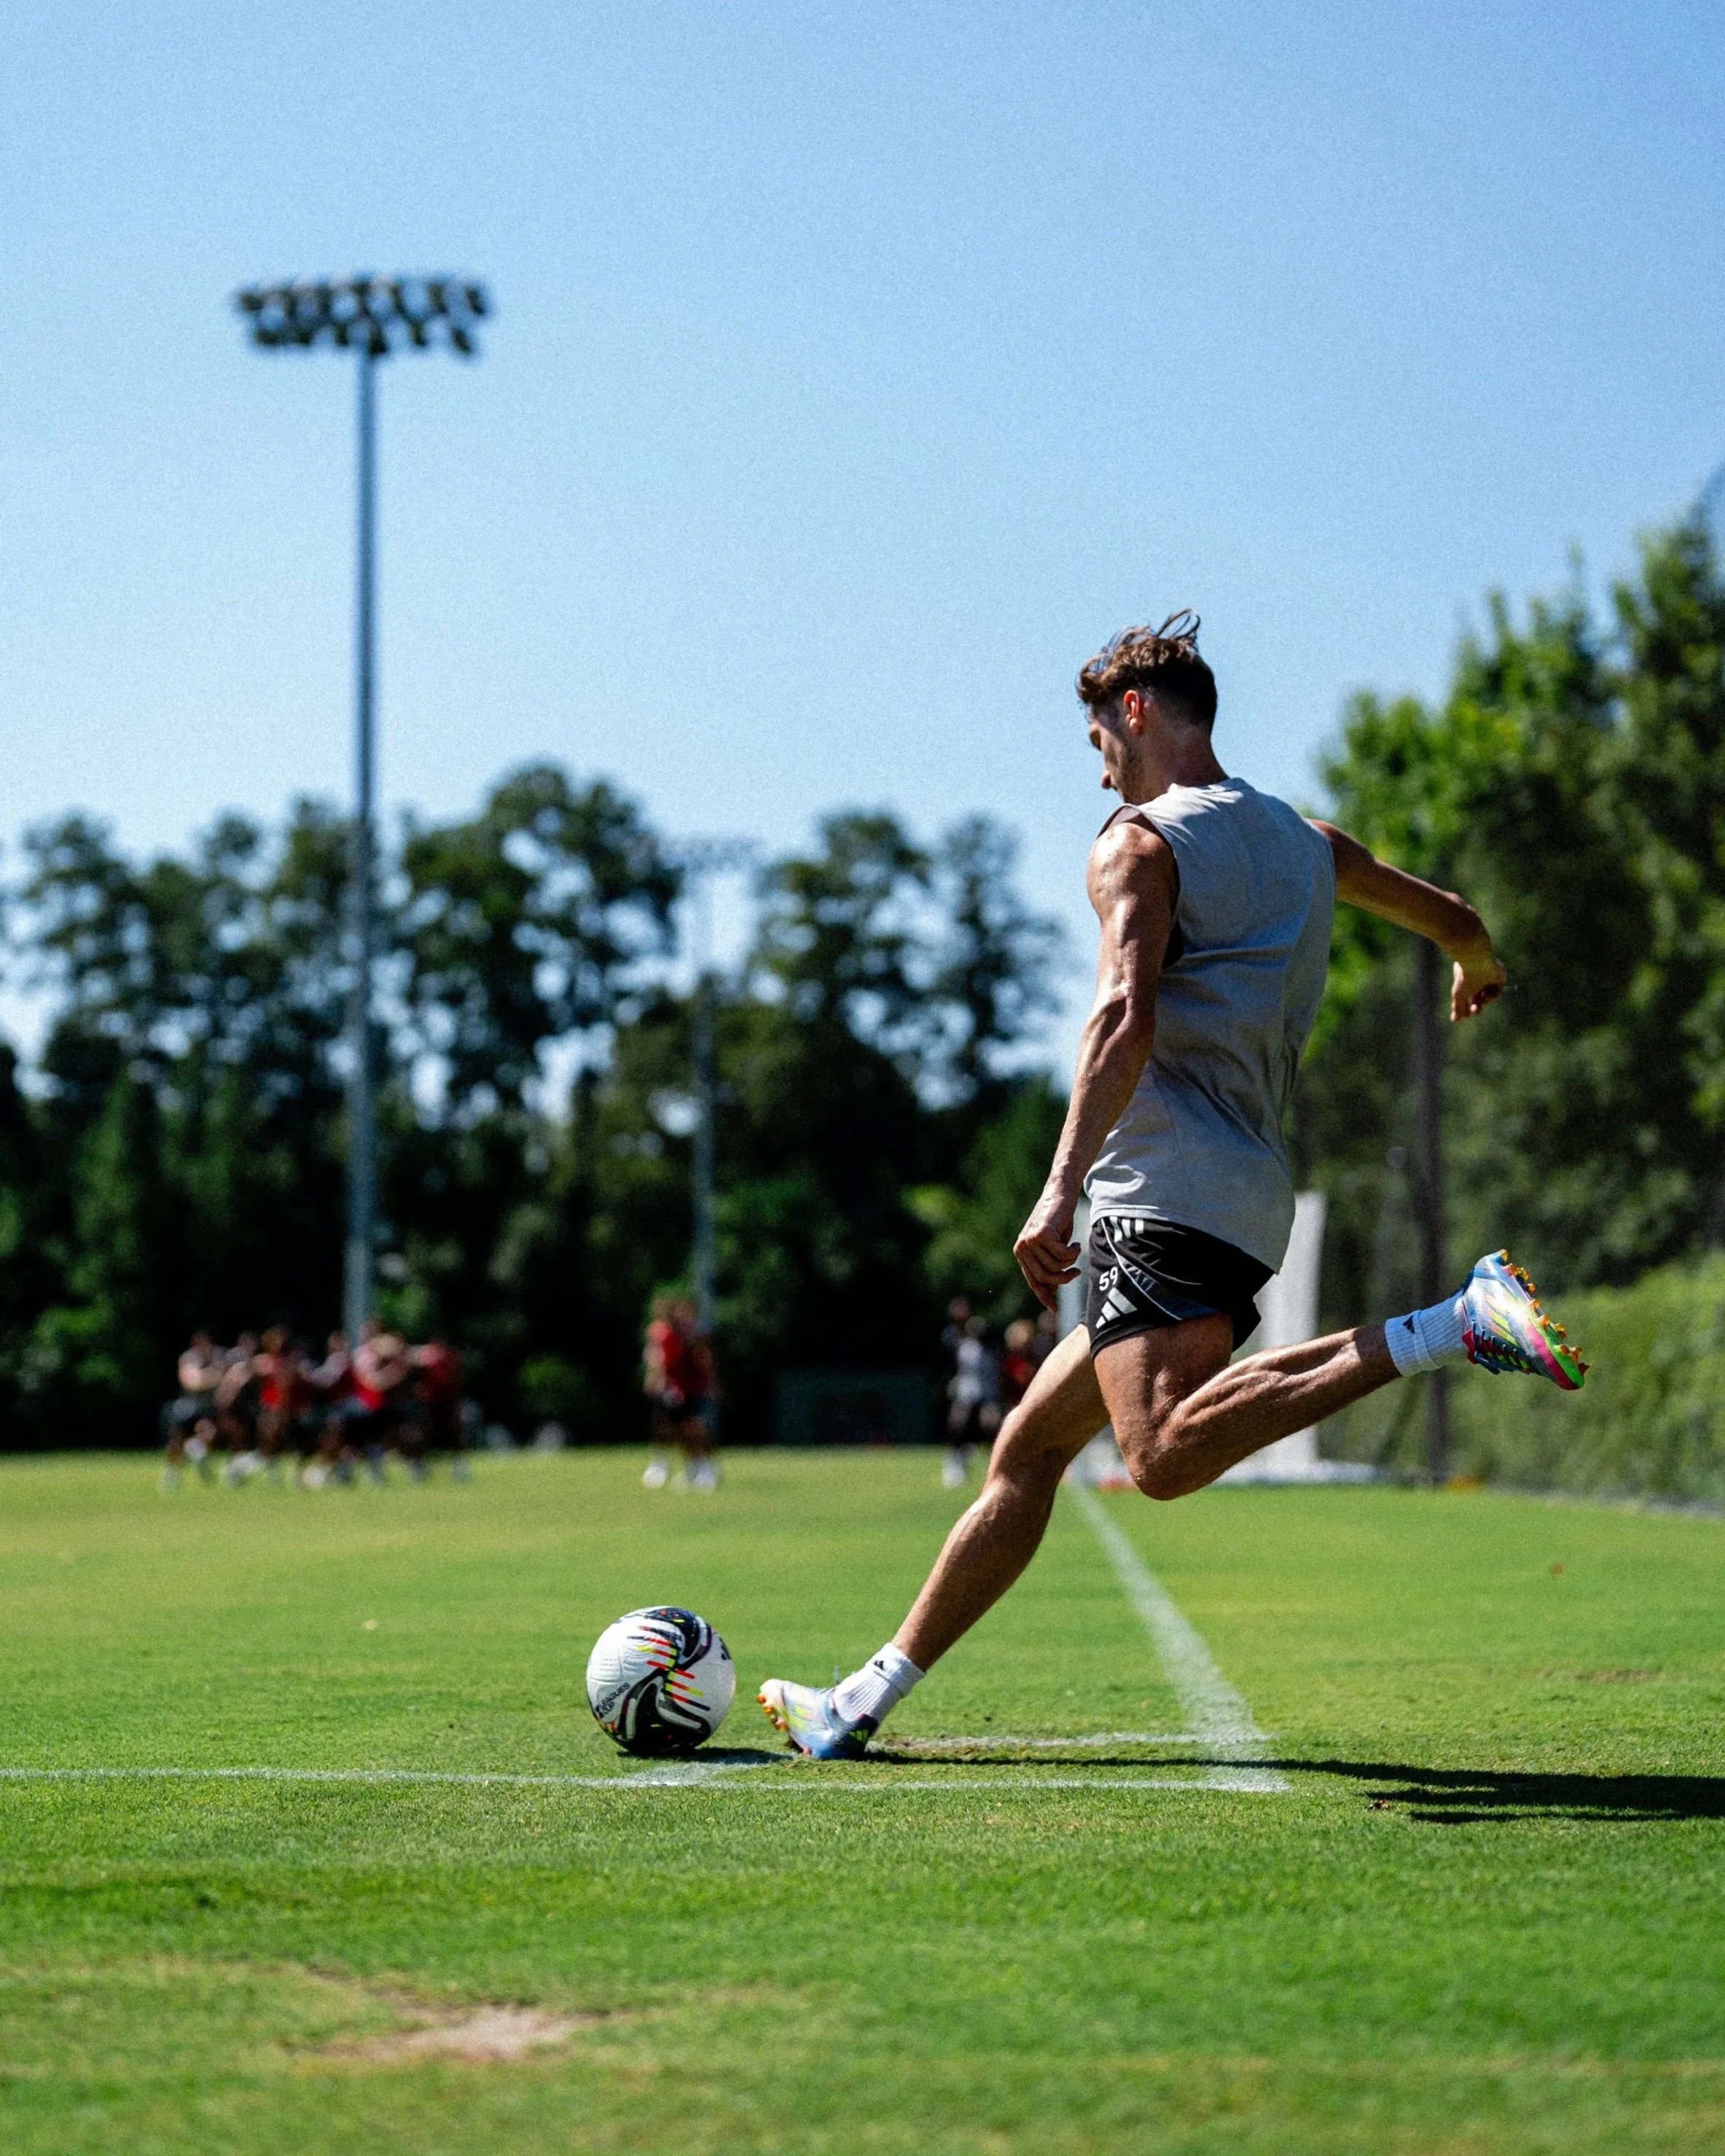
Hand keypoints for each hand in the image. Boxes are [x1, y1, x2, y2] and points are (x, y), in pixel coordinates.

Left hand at [1014, 1188, 1080, 1311]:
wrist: (1060, 1193)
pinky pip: (1063, 1255)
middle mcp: (1022, 1248)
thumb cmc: (1059, 1220)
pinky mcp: (1041, 1234)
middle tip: (1077, 1271)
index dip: (1044, 1296)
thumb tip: (1052, 1292)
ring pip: (1056, 1267)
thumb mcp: (1053, 1247)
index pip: (1033, 1281)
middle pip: (1046, 1277)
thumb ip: (1050, 1266)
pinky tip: (1075, 1242)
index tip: (1054, 1310)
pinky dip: (1073, 1251)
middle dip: (1064, 1278)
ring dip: (1070, 1261)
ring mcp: (1030, 1241)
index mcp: (1022, 1252)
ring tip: (1074, 1249)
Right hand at [1451, 948, 1506, 1020]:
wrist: (1476, 961)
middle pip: (1478, 998)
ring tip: (1477, 1005)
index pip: (1467, 997)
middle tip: (1474, 1012)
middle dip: (1476, 1007)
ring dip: (1483, 1002)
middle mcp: (1477, 979)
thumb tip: (1454, 1020)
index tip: (1464, 1016)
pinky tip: (1486, 994)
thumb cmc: (1465, 977)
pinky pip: (1497, 992)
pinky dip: (1492, 996)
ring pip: (1487, 996)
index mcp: (1466, 981)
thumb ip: (1457, 1008)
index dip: (1465, 1007)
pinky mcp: (1499, 977)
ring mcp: (1488, 978)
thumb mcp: (1458, 995)